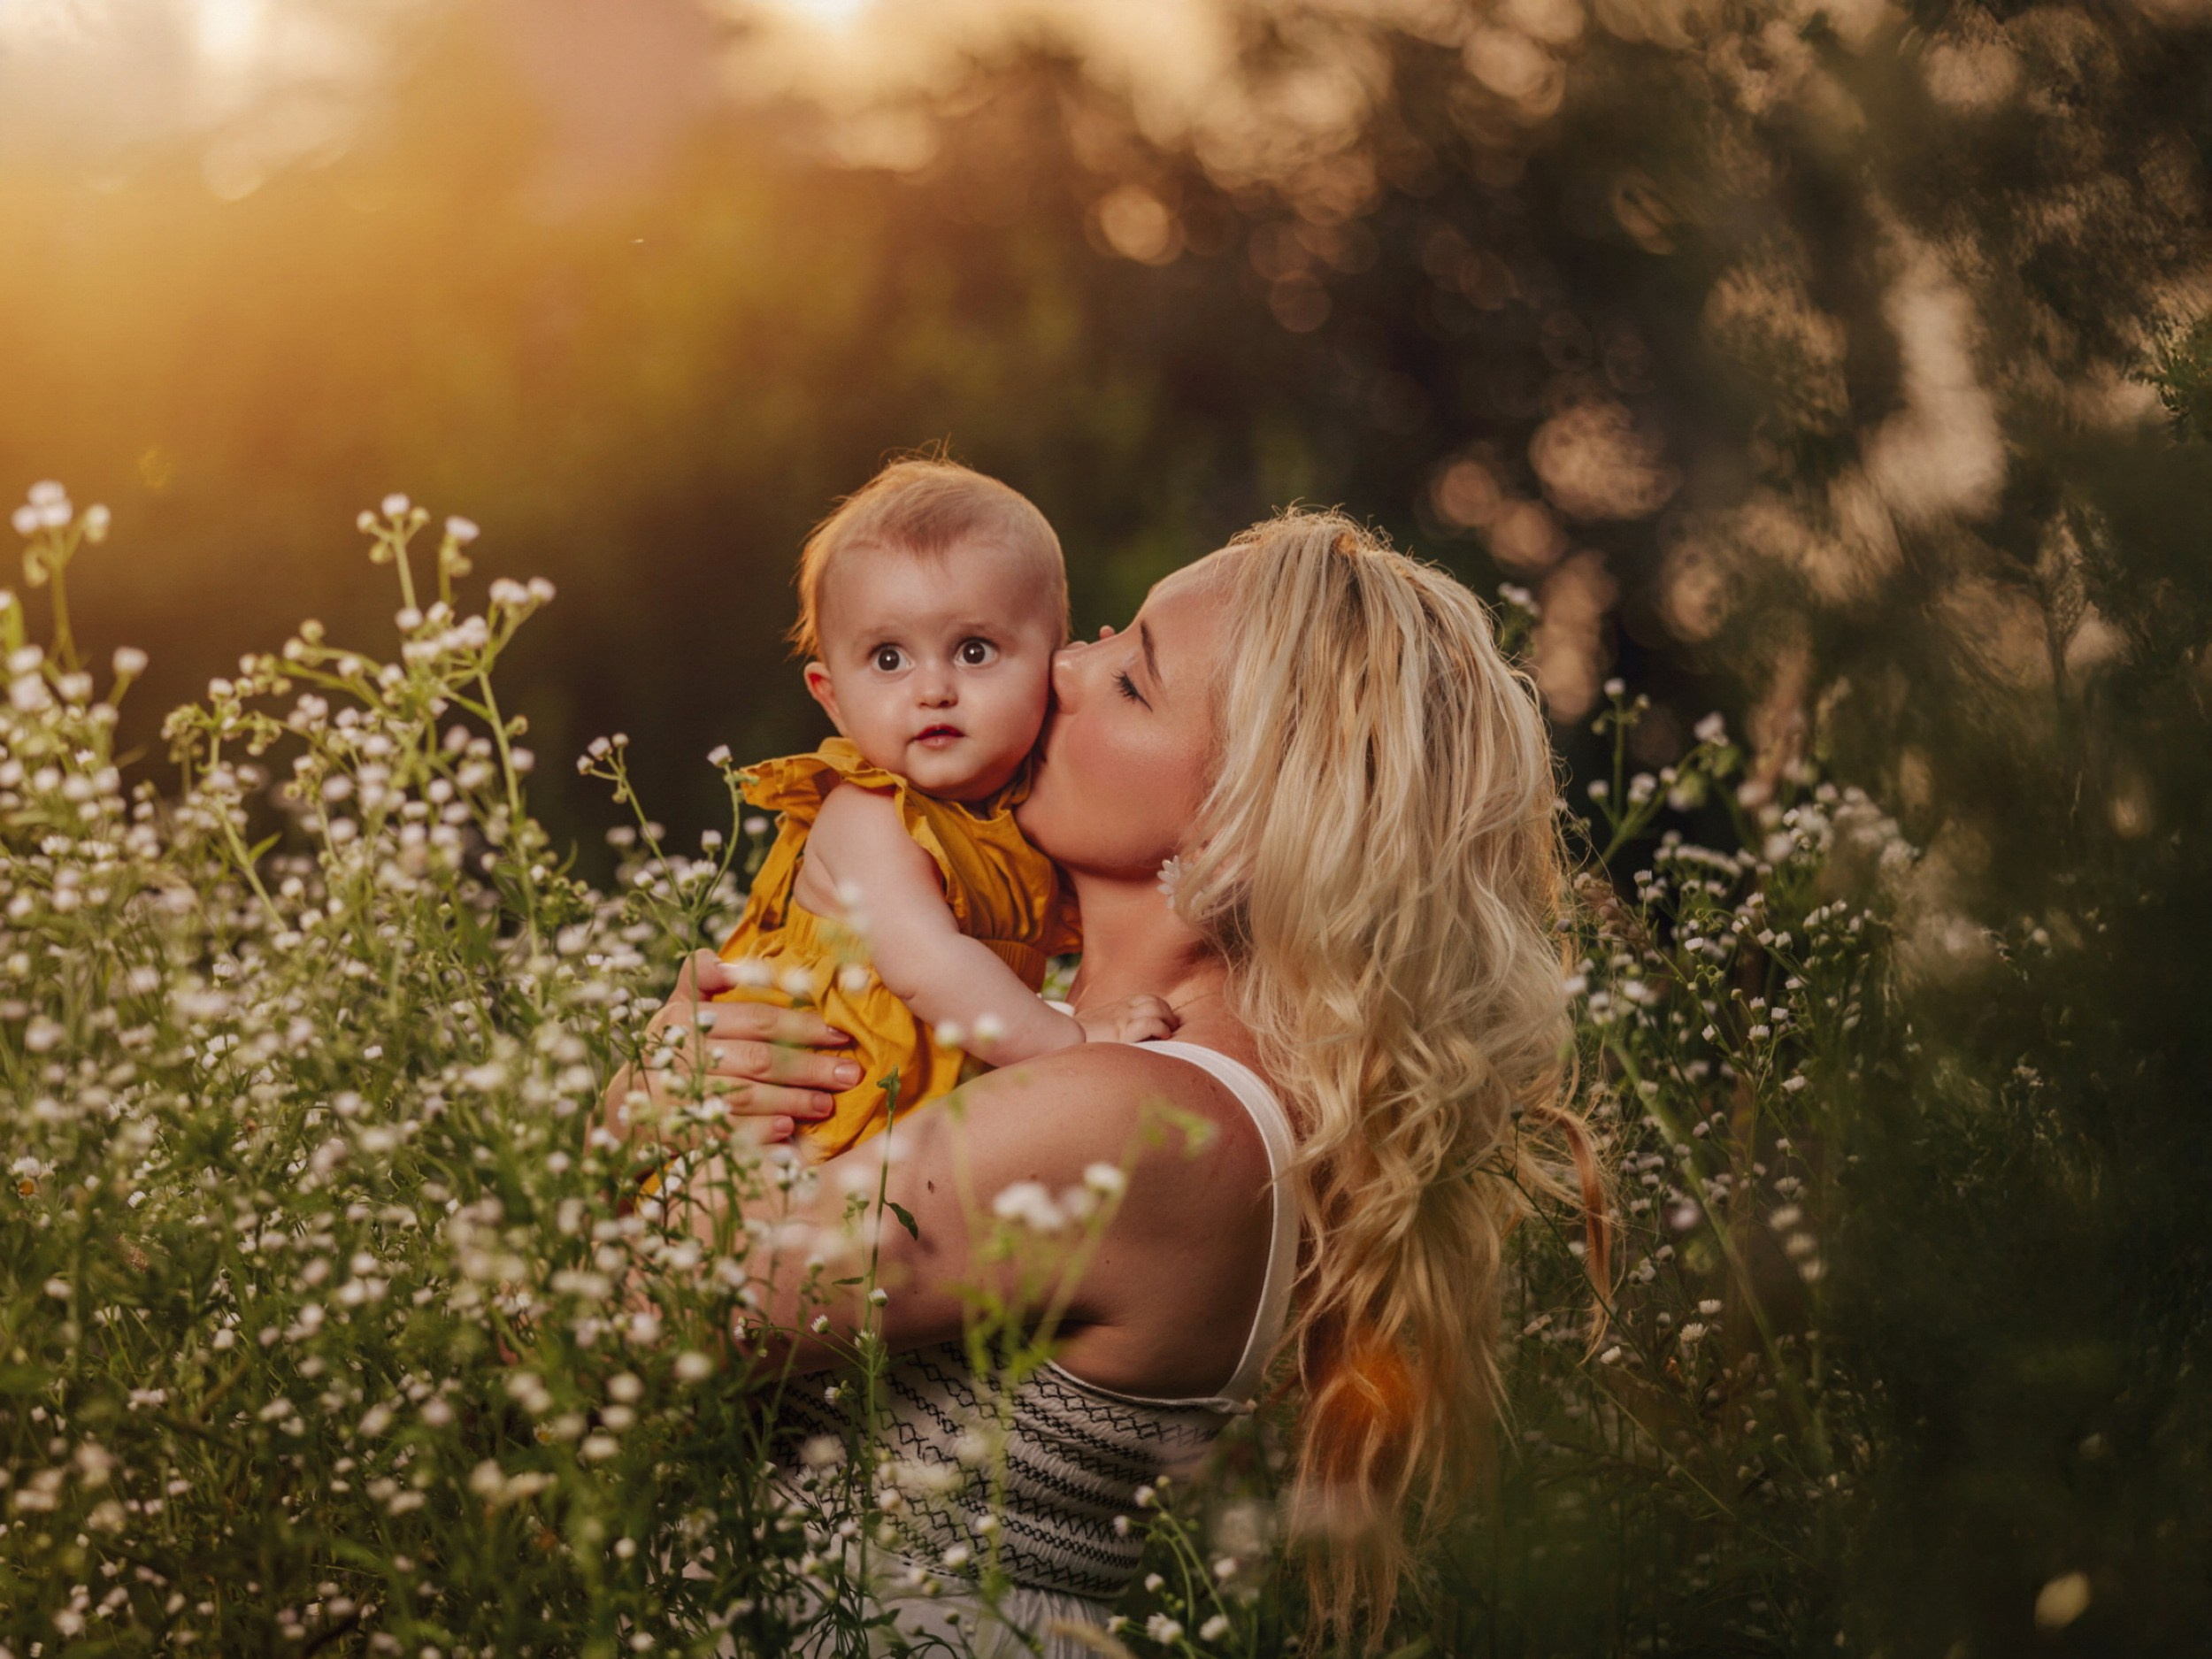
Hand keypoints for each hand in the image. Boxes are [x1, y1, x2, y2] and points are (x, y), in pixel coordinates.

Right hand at [601, 950, 860, 1144]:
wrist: (624, 1107)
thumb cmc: (671, 1047)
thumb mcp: (680, 1006)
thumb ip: (703, 977)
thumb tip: (724, 960)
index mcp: (683, 1014)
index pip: (756, 1019)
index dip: (802, 1024)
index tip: (841, 1034)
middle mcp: (678, 1051)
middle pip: (759, 1058)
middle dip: (809, 1067)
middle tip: (849, 1074)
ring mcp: (675, 1093)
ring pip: (746, 1095)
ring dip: (792, 1101)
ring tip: (826, 1105)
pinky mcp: (675, 1130)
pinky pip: (726, 1131)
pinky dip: (758, 1131)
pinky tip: (786, 1132)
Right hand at [1076, 994, 1179, 1045]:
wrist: (1058, 1044)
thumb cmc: (1074, 1042)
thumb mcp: (1090, 1029)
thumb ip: (1104, 1028)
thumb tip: (1110, 1040)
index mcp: (1114, 1009)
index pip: (1144, 999)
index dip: (1158, 1008)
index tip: (1164, 1023)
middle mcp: (1119, 1010)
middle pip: (1154, 1001)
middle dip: (1168, 1014)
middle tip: (1171, 1030)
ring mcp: (1120, 1020)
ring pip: (1155, 1008)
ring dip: (1167, 1020)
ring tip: (1168, 1034)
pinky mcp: (1120, 1034)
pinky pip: (1149, 1023)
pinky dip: (1161, 1028)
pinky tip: (1162, 1038)